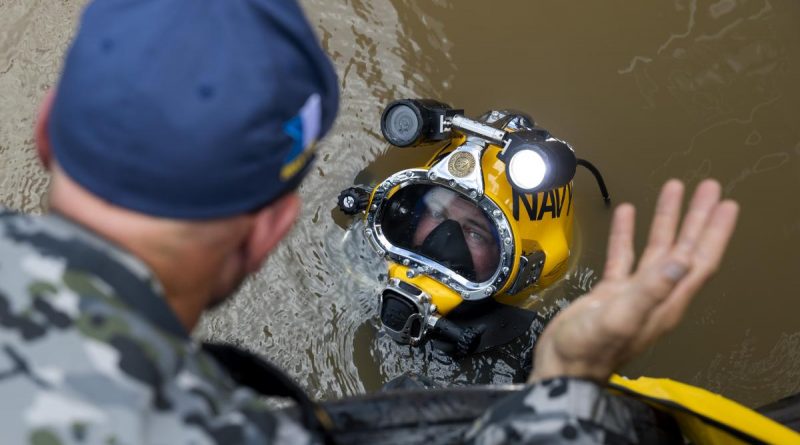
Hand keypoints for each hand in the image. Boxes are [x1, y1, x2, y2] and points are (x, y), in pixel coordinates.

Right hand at [529, 179, 738, 382]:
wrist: (561, 367)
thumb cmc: (590, 349)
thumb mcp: (622, 317)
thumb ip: (651, 289)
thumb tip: (681, 260)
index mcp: (666, 301)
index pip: (699, 260)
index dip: (714, 233)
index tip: (726, 204)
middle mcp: (657, 294)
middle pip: (684, 249)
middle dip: (697, 218)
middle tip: (708, 187)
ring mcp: (634, 292)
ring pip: (657, 249)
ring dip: (666, 220)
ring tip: (673, 190)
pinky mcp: (611, 294)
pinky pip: (624, 257)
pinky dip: (627, 234)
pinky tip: (626, 214)